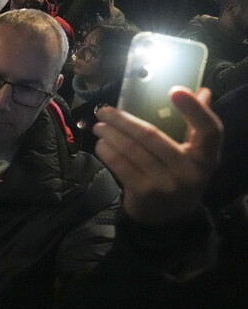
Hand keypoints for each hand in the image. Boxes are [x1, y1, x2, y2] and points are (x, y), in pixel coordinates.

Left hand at [93, 87, 221, 225]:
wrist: (169, 218)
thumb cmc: (178, 175)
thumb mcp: (192, 155)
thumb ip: (196, 125)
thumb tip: (203, 91)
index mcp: (206, 158)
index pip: (209, 131)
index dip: (195, 110)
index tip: (175, 90)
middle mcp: (190, 172)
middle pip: (152, 136)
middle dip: (123, 120)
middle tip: (104, 111)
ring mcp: (167, 185)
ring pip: (132, 149)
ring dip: (110, 134)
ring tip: (98, 125)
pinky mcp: (145, 193)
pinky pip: (121, 165)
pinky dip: (107, 151)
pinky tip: (100, 144)